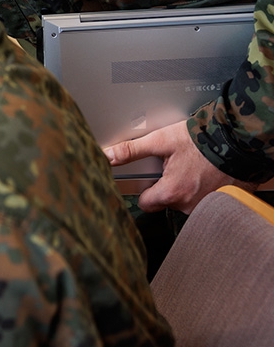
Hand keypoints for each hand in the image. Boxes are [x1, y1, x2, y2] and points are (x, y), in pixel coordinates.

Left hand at [104, 122, 255, 213]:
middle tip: (175, 168)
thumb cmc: (203, 141)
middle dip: (168, 188)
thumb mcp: (161, 141)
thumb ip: (132, 151)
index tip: (150, 180)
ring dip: (188, 188)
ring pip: (187, 202)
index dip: (145, 191)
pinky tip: (206, 174)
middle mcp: (190, 205)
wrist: (239, 140)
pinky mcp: (224, 202)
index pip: (146, 204)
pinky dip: (205, 189)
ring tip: (193, 168)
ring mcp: (208, 205)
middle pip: (167, 203)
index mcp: (172, 193)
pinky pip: (207, 201)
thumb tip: (107, 156)